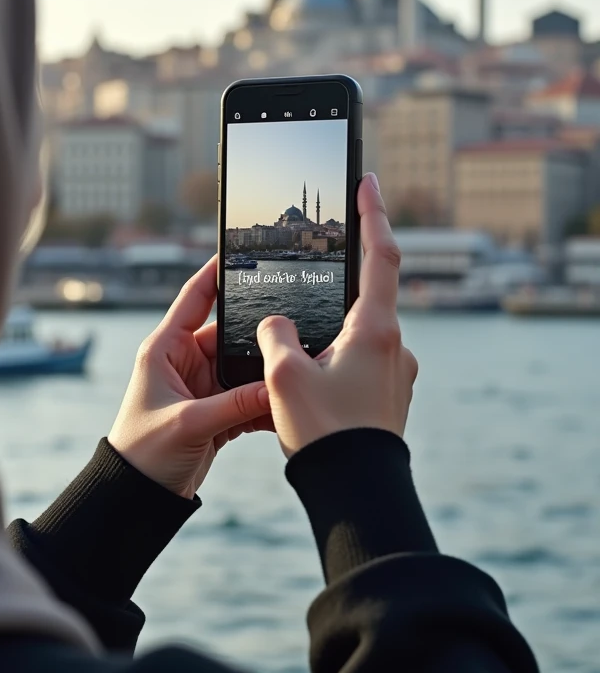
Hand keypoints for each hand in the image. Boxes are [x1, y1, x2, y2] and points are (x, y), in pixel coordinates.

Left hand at [108, 258, 273, 498]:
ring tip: (297, 367)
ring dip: (265, 372)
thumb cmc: (144, 453)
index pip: (194, 298)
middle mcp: (185, 361)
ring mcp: (203, 387)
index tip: (240, 251)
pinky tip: (288, 403)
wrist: (137, 498)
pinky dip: (265, 402)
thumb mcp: (189, 423)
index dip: (216, 273)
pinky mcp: (216, 412)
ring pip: (244, 368)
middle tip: (294, 325)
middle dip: (258, 335)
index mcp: (166, 349)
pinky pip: (248, 397)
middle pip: (229, 335)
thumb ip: (235, 404)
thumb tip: (278, 387)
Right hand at [257, 173, 417, 457]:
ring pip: (357, 335)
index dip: (373, 213)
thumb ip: (274, 335)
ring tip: (296, 359)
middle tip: (309, 287)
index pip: (381, 254)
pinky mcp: (390, 396)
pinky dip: (335, 361)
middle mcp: (395, 346)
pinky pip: (360, 363)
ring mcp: (397, 372)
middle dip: (335, 288)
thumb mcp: (283, 377)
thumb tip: (276, 324)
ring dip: (329, 334)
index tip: (367, 180)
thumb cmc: (324, 434)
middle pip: (364, 297)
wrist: (357, 492)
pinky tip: (311, 384)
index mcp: (374, 329)